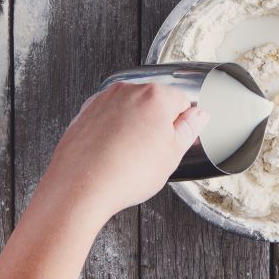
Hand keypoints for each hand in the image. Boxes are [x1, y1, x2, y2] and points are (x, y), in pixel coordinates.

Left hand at [45, 81, 210, 217]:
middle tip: (153, 154)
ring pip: (129, 110)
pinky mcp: (85, 112)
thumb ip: (189, 128)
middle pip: (154, 102)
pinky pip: (108, 118)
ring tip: (129, 158)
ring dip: (133, 127)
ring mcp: (104, 100)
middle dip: (157, 124)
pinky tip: (112, 155)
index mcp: (156, 95)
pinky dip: (112, 132)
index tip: (175, 141)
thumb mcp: (172, 154)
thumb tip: (199, 115)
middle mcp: (128, 90)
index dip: (181, 125)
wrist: (80, 187)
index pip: (181, 101)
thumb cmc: (125, 173)